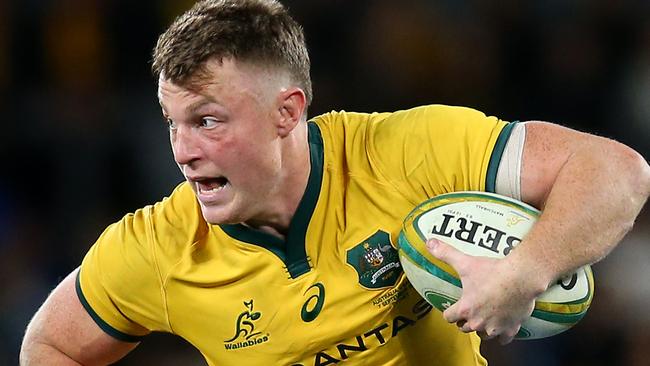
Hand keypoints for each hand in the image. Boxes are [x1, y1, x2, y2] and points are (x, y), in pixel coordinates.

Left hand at [425, 238, 542, 343]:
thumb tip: (429, 242)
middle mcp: (478, 322)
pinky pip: (503, 339)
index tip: (453, 308)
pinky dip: (502, 335)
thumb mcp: (466, 262)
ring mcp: (495, 327)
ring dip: (482, 329)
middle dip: (465, 321)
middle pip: (465, 328)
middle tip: (470, 311)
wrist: (521, 277)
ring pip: (483, 335)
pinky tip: (502, 328)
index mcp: (465, 308)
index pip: (449, 317)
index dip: (450, 312)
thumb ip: (445, 253)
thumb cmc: (492, 271)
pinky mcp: (511, 328)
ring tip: (484, 319)